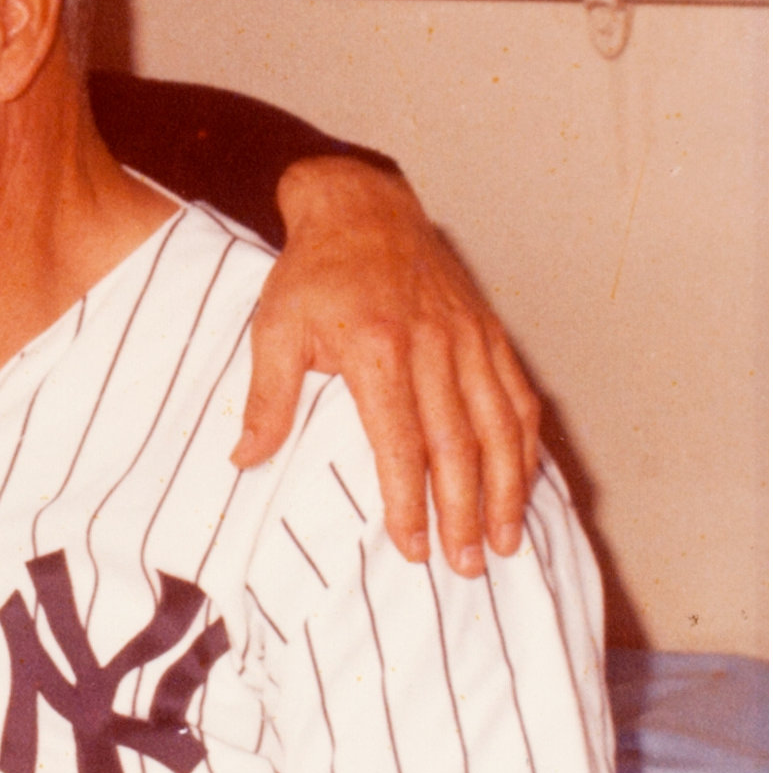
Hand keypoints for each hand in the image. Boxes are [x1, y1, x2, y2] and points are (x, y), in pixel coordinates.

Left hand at [237, 156, 542, 576]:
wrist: (361, 207)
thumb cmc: (312, 273)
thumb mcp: (273, 330)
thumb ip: (267, 399)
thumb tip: (246, 461)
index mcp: (379, 351)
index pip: (401, 444)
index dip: (411, 501)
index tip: (411, 548)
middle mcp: (435, 347)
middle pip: (460, 445)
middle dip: (466, 512)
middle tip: (468, 565)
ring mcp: (470, 338)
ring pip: (501, 426)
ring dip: (507, 489)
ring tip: (506, 540)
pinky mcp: (488, 332)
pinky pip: (517, 395)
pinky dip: (526, 443)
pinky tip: (525, 480)